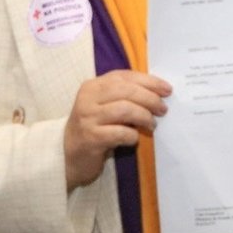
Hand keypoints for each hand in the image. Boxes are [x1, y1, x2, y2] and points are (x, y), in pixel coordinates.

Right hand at [64, 69, 171, 190]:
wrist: (66, 155)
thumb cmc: (92, 128)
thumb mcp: (104, 106)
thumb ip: (124, 96)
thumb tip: (158, 93)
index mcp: (93, 85)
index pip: (125, 76)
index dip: (149, 81)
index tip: (167, 89)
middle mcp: (88, 98)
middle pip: (127, 91)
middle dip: (150, 99)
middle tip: (163, 109)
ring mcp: (88, 117)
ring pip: (125, 109)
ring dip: (144, 116)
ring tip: (152, 124)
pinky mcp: (90, 138)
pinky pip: (120, 133)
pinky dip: (132, 135)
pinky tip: (135, 139)